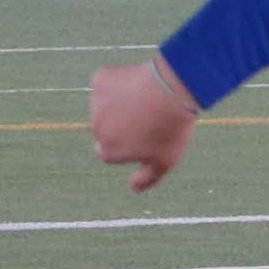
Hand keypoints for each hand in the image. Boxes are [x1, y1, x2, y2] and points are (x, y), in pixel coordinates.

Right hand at [89, 56, 200, 190]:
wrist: (173, 89)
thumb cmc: (171, 128)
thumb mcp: (165, 160)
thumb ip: (146, 178)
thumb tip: (134, 188)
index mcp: (108, 151)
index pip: (109, 151)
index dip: (128, 143)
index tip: (146, 135)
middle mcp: (96, 129)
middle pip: (106, 128)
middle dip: (122, 124)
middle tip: (150, 116)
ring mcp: (95, 103)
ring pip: (106, 105)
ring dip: (120, 103)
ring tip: (147, 99)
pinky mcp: (100, 80)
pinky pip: (107, 83)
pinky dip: (119, 82)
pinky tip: (138, 83)